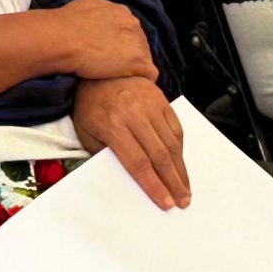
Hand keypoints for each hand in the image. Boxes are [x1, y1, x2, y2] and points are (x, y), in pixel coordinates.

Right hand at [54, 0, 157, 80]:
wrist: (63, 39)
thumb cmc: (66, 26)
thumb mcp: (85, 8)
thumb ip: (99, 16)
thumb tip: (96, 22)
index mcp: (121, 12)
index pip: (129, 30)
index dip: (121, 43)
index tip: (111, 53)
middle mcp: (133, 24)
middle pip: (139, 43)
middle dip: (129, 55)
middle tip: (113, 69)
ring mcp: (138, 43)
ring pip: (145, 58)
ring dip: (134, 69)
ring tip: (121, 80)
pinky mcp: (138, 62)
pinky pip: (150, 74)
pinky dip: (144, 81)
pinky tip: (131, 88)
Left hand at [73, 76, 189, 208]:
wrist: (102, 68)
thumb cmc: (90, 105)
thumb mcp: (86, 132)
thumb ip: (104, 154)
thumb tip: (125, 178)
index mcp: (112, 126)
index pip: (138, 163)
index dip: (153, 185)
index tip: (165, 203)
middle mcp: (134, 115)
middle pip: (159, 156)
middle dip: (173, 183)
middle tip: (183, 202)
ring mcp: (151, 106)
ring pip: (172, 143)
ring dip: (180, 169)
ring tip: (185, 189)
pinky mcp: (162, 100)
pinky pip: (176, 128)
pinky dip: (181, 149)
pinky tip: (181, 165)